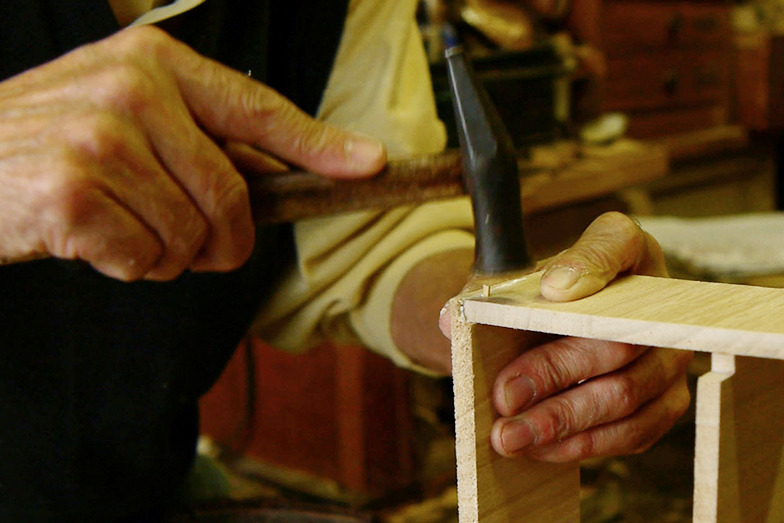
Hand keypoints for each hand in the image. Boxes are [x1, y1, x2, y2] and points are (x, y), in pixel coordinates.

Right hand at [0, 26, 385, 280]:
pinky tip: (94, 240)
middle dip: (224, 240)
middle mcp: (131, 90)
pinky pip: (146, 259)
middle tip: (196, 249)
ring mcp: (100, 138)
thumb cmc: (54, 142)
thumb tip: (277, 169)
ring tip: (124, 229)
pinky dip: (131, 267)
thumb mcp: (126, 115)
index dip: (320, 144)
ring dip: (168, 255)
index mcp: (156, 62)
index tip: (369, 166)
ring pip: (191, 234)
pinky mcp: (73, 192)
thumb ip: (199, 135)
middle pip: (232, 194)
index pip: (259, 108)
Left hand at [490, 212, 692, 460]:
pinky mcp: (666, 402)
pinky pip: (633, 432)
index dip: (588, 266)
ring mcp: (670, 355)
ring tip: (512, 437)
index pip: (615, 243)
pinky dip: (584, 444)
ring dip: (564, 424)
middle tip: (506, 398)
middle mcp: (657, 301)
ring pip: (626, 396)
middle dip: (554, 373)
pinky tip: (539, 448)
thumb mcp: (509, 285)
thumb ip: (486, 296)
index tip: (549, 289)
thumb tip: (451, 320)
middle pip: (615, 341)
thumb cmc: (534, 302)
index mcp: (621, 250)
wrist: (555, 331)